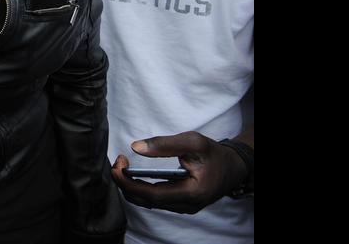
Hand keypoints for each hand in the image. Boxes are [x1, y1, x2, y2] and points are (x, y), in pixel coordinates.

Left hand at [111, 131, 249, 213]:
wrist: (232, 167)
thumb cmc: (213, 154)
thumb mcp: (193, 142)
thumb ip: (165, 144)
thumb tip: (136, 147)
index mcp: (192, 193)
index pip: (152, 195)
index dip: (129, 183)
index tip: (116, 167)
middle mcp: (187, 205)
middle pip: (146, 201)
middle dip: (125, 183)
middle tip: (118, 162)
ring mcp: (184, 207)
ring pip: (148, 202)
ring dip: (131, 186)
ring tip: (123, 165)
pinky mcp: (180, 204)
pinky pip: (154, 200)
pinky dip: (140, 188)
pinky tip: (133, 173)